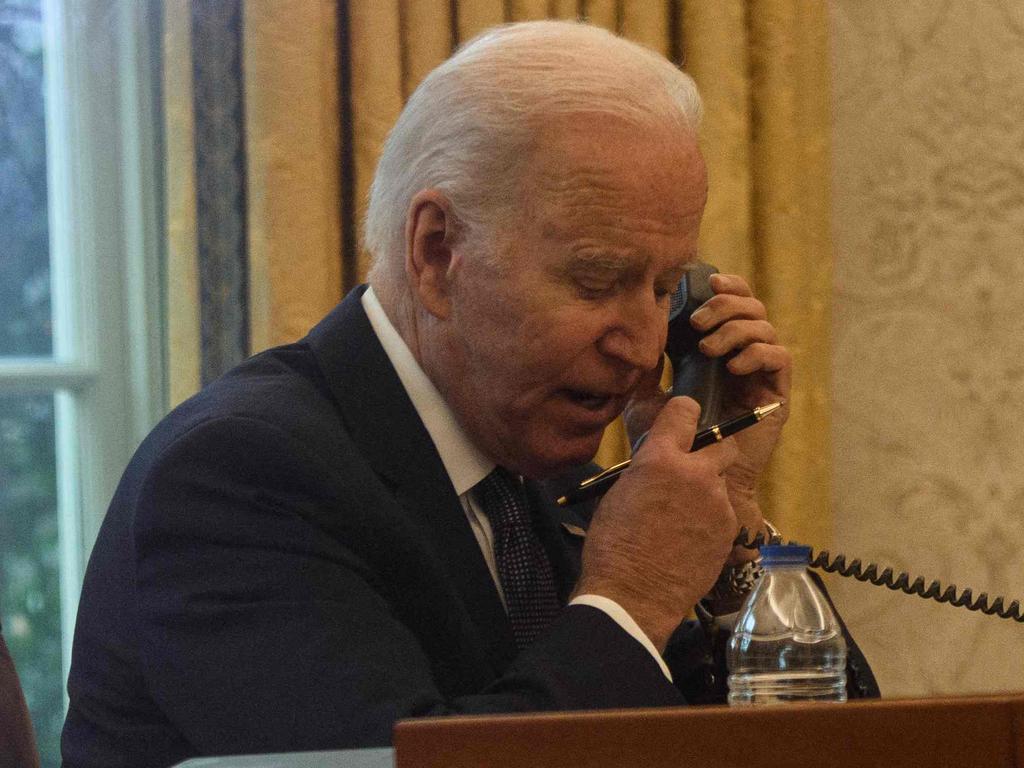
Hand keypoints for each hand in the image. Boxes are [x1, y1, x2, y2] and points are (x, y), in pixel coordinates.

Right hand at [574, 397, 739, 651]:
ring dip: (708, 490)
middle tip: (692, 471)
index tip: (683, 422)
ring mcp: (718, 503)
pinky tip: (691, 539)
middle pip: (723, 443)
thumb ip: (647, 469)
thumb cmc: (612, 543)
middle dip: (711, 452)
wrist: (633, 595)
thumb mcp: (620, 492)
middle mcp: (696, 473)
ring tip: (685, 516)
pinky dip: (711, 519)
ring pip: (722, 481)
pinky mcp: (729, 530)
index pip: (686, 410)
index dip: (684, 413)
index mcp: (661, 458)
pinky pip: (724, 512)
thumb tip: (658, 463)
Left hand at [624, 272, 791, 563]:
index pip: (731, 303)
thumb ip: (645, 370)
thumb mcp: (646, 400)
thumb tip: (635, 335)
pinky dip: (755, 354)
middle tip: (698, 321)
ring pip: (765, 328)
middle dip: (726, 305)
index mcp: (716, 349)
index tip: (706, 280)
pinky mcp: (776, 395)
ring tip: (707, 349)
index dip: (726, 285)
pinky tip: (730, 367)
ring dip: (735, 329)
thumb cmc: (673, 443)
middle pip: (751, 307)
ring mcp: (760, 374)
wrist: (699, 483)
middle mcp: (742, 355)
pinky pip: (779, 358)